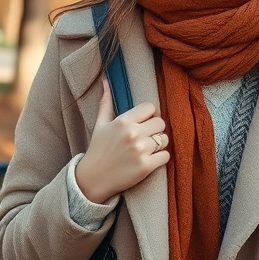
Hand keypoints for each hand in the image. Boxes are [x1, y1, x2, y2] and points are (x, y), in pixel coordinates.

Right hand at [74, 78, 169, 203]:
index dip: (149, 115)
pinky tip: (149, 160)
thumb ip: (106, 102)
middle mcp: (132, 134)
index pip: (150, 108)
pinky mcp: (146, 167)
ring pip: (165, 140)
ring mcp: (140, 150)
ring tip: (147, 149)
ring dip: (159, 145)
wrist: (92, 179)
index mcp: (123, 121)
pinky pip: (166, 156)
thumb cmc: (98, 149)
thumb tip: (106, 81)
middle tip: (146, 137)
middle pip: (161, 123)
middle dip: (155, 130)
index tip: (144, 123)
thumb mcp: (100, 124)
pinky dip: (161, 158)